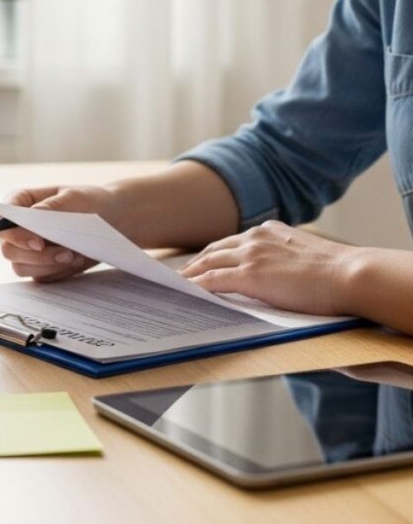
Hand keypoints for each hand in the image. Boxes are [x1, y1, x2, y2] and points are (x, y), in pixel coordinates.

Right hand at [0, 185, 118, 282]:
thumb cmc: (89, 202)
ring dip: (47, 265)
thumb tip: (33, 213)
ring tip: (74, 256)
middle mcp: (18, 227)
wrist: (110, 220)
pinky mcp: (38, 265)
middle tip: (64, 253)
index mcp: (20, 202)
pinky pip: (38, 276)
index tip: (38, 242)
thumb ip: (54, 205)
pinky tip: (76, 260)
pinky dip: (57, 272)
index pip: (0, 218)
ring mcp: (26, 248)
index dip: (12, 233)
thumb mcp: (76, 197)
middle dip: (35, 256)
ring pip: (20, 266)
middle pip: (7, 248)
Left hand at [179, 220, 354, 314]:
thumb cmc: (336, 273)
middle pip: (213, 250)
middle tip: (177, 274)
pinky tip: (185, 293)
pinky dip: (196, 286)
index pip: (231, 242)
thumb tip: (271, 275)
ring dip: (189, 275)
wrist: (350, 274)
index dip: (212, 254)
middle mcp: (255, 237)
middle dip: (194, 263)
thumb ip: (281, 258)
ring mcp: (250, 255)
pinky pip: (212, 281)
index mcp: (269, 230)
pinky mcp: (249, 275)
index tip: (199, 263)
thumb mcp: (303, 255)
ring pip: (208, 263)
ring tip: (175, 285)